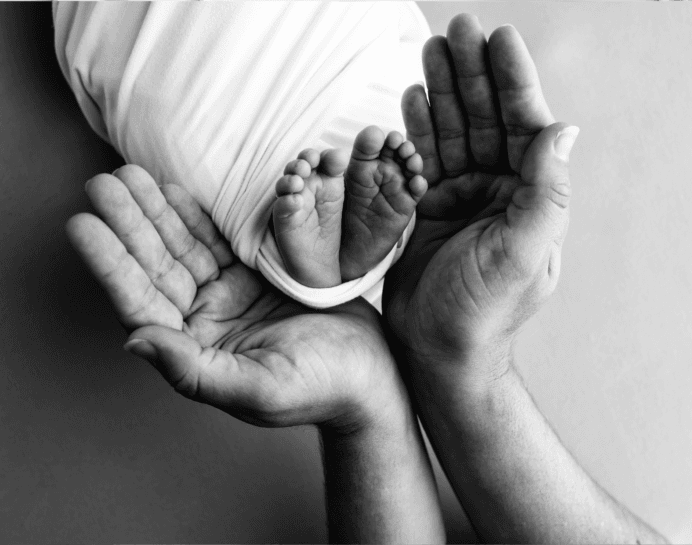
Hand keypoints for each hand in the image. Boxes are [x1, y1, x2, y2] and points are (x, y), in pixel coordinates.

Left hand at [67, 165, 401, 431]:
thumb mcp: (258, 388)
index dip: (111, 264)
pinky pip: (217, 240)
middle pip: (156, 267)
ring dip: (156, 212)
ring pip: (182, 248)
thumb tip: (134, 342)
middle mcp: (204, 322)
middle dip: (129, 225)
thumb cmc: (320, 388)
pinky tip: (173, 191)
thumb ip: (193, 371)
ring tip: (128, 176)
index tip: (83, 224)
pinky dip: (194, 215)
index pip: (141, 303)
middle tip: (102, 184)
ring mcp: (228, 296)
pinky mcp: (254, 277)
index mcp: (196, 351)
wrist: (371, 372)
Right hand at [385, 15, 578, 377]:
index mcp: (528, 199)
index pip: (523, 127)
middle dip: (471, 74)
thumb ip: (545, 192)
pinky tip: (411, 98)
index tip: (499, 38)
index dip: (511, 81)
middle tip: (456, 29)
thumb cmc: (483, 314)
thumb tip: (564, 130)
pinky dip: (416, 128)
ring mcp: (461, 199)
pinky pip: (421, 159)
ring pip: (452, 132)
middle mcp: (497, 193)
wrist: (438, 353)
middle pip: (484, 120)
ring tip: (430, 50)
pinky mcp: (427, 209)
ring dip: (441, 91)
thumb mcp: (522, 254)